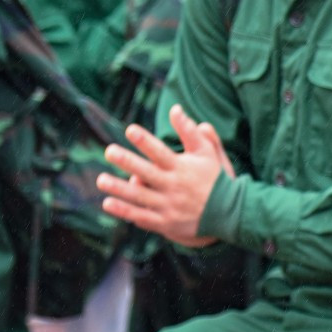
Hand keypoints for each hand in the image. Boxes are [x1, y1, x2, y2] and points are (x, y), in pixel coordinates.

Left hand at [97, 106, 233, 248]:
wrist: (230, 214)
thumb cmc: (216, 179)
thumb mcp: (209, 153)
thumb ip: (191, 132)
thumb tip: (176, 109)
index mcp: (183, 168)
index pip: (162, 153)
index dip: (146, 141)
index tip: (130, 130)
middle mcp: (174, 186)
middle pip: (147, 173)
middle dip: (127, 161)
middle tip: (109, 151)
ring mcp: (169, 206)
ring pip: (139, 196)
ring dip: (119, 188)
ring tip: (101, 180)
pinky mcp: (166, 222)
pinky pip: (141, 216)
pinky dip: (124, 211)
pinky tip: (108, 203)